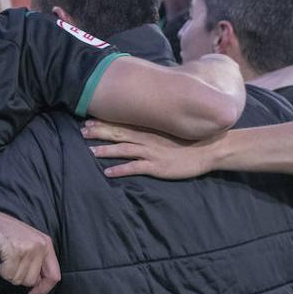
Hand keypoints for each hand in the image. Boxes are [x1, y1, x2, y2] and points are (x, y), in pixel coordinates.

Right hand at [0, 209, 59, 293]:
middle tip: (9, 263)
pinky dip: (0, 269)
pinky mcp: (14, 250)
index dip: (43, 289)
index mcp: (46, 244)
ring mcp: (28, 247)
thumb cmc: (1, 232)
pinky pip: (8, 274)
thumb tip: (36, 285)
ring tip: (3, 257)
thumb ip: (35, 261)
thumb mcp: (26, 243)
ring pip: (19, 279)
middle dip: (18, 277)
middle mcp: (41, 245)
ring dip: (7, 272)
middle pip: (32, 280)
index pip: (54, 276)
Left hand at [82, 121, 221, 179]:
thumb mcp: (171, 129)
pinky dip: (120, 170)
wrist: (209, 149)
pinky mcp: (156, 166)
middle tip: (82, 131)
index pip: (123, 123)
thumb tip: (142, 124)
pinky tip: (108, 172)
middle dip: (100, 132)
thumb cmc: (191, 141)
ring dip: (106, 150)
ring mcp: (151, 152)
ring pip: (123, 149)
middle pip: (119, 134)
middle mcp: (147, 139)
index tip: (89, 120)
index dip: (105, 122)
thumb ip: (156, 127)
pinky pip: (134, 168)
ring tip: (90, 151)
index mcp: (150, 129)